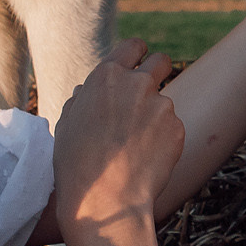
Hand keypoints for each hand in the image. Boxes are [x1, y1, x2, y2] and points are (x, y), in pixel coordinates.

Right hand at [54, 39, 185, 233]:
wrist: (105, 198)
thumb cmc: (77, 164)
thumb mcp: (67, 122)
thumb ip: (84, 99)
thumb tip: (88, 90)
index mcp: (107, 76)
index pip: (133, 46)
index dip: (137, 54)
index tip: (138, 63)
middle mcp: (138, 83)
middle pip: (161, 61)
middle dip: (157, 71)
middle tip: (147, 94)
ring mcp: (162, 105)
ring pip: (163, 103)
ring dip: (155, 117)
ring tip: (134, 148)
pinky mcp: (178, 128)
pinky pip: (172, 129)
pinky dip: (163, 140)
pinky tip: (146, 160)